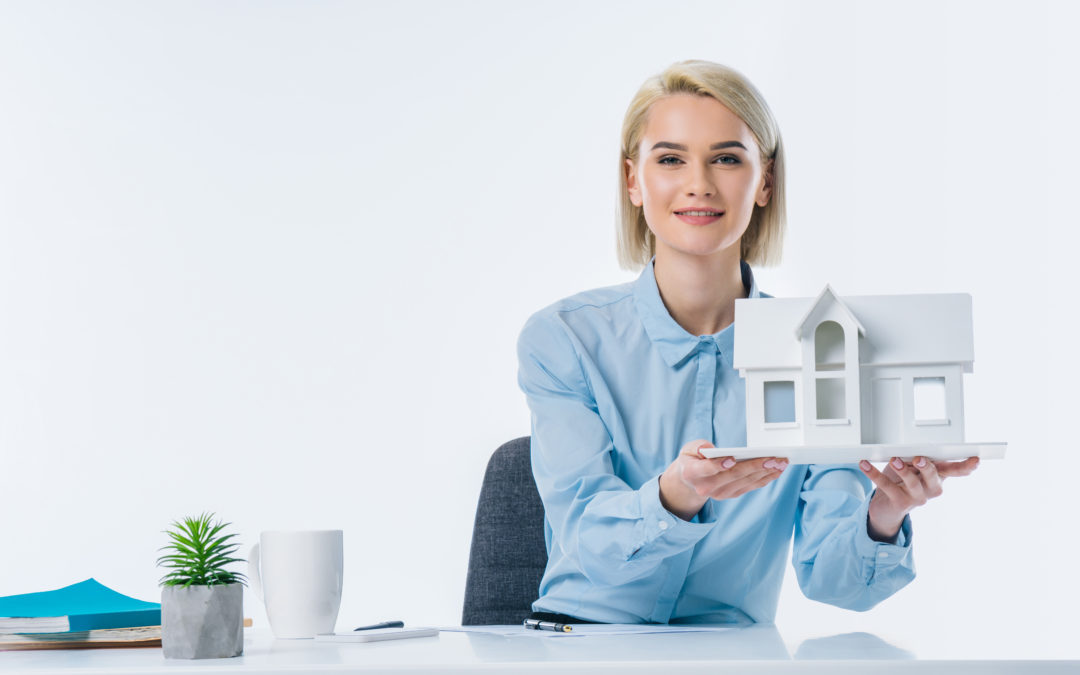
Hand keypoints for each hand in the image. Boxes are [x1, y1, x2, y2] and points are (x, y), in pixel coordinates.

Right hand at [659, 439, 787, 520]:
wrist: (690, 481)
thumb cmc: (692, 460)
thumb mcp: (688, 449)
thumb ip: (696, 446)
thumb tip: (708, 449)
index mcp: (693, 473)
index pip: (706, 469)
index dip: (719, 465)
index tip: (731, 459)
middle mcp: (707, 487)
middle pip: (733, 475)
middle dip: (755, 466)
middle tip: (773, 459)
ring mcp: (720, 493)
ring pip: (746, 482)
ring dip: (765, 472)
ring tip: (780, 463)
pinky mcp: (731, 495)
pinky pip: (751, 486)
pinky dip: (765, 478)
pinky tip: (776, 471)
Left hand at [860, 456, 979, 540]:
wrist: (885, 507)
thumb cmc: (901, 481)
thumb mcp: (911, 466)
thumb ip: (915, 458)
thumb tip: (915, 451)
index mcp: (938, 477)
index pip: (956, 471)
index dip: (966, 466)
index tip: (975, 459)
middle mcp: (931, 490)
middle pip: (935, 478)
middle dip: (928, 468)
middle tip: (919, 458)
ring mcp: (916, 498)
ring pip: (912, 484)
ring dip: (902, 470)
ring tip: (893, 460)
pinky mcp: (898, 503)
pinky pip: (886, 487)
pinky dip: (874, 474)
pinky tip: (864, 464)